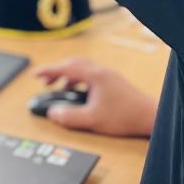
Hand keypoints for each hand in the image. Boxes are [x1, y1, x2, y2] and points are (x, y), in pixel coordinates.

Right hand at [33, 58, 156, 137]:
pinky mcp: (113, 83)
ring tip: (60, 89)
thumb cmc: (124, 116)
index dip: (48, 71)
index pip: (65, 68)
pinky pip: (90, 75)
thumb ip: (69, 117)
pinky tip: (79, 94)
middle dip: (57, 71)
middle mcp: (101, 72)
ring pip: (82, 69)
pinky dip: (79, 81)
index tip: (35, 74)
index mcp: (94, 76)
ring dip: (68, 76)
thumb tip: (53, 113)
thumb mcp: (92, 120)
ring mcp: (108, 76)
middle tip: (45, 82)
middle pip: (73, 64)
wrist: (148, 116)